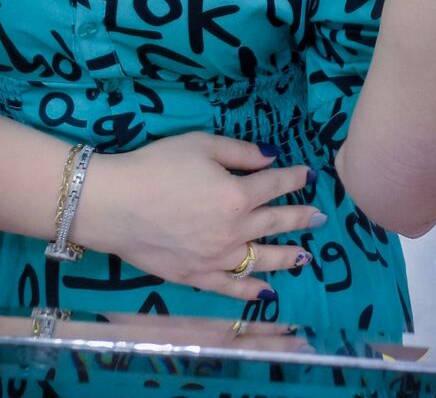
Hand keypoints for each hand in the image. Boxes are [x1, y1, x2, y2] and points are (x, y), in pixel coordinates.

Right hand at [76, 132, 323, 302]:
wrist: (115, 204)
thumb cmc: (156, 166)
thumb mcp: (200, 144)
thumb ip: (239, 152)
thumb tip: (270, 158)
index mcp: (236, 195)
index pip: (274, 185)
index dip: (293, 178)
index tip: (308, 175)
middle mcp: (234, 230)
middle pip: (275, 222)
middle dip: (300, 217)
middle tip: (320, 216)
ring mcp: (217, 258)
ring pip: (261, 259)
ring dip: (287, 256)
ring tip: (305, 256)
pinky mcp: (197, 277)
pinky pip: (232, 288)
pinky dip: (251, 291)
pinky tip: (266, 292)